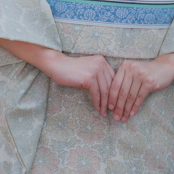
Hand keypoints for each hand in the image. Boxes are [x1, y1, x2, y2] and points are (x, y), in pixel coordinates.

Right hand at [0, 38, 114, 111]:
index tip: (115, 102)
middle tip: (112, 110)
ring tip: (104, 112)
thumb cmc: (72, 70)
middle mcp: (101, 64)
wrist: (58, 65)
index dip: (115, 91)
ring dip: (105, 103)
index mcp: (103, 61)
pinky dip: (97, 102)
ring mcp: (96, 70)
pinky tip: (97, 108)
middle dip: (112, 99)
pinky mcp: (89, 78)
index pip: (114, 78)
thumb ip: (99, 76)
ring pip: (105, 90)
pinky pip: (96, 93)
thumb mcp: (89, 69)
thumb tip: (108, 93)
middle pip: (111, 85)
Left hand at [107, 47, 173, 121]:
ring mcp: (141, 75)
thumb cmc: (145, 72)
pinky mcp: (149, 82)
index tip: (109, 108)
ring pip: (130, 96)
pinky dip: (135, 107)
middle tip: (116, 117)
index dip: (111, 98)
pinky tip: (132, 113)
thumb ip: (123, 81)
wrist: (164, 67)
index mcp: (125, 66)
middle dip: (118, 107)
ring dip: (126, 109)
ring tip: (123, 118)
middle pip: (122, 92)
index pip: (115, 85)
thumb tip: (112, 101)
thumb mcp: (132, 71)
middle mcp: (132, 69)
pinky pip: (139, 97)